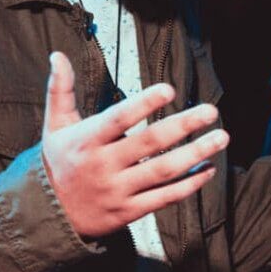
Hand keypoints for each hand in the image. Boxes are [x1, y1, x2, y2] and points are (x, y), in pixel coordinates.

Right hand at [42, 51, 226, 237]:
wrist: (49, 216)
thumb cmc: (58, 161)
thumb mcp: (55, 124)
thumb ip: (60, 89)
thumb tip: (58, 55)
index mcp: (87, 140)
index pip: (119, 118)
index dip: (144, 104)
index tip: (170, 89)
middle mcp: (104, 165)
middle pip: (149, 143)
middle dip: (183, 125)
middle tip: (211, 111)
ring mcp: (118, 191)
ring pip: (163, 171)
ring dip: (195, 154)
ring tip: (221, 138)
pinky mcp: (129, 212)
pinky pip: (164, 198)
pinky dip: (189, 185)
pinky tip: (208, 169)